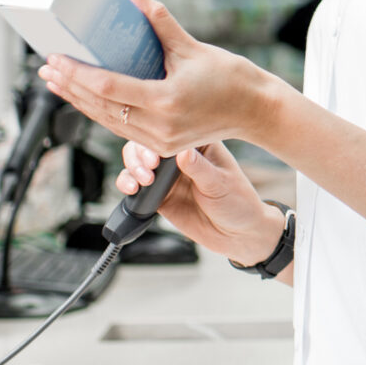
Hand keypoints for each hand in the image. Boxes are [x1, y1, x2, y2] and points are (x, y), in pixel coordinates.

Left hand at [39, 0, 273, 157]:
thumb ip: (158, 20)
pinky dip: (99, 112)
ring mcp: (159, 142)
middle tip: (47, 67)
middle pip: (100, 107)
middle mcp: (159, 127)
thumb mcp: (191, 46)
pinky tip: (83, 99)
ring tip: (55, 83)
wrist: (254, 111)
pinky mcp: (161, 147)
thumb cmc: (229, 77)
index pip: (107, 87)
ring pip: (106, 121)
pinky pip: (120, 128)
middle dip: (69, 86)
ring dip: (78, 101)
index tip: (56, 58)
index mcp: (166, 101)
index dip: (77, 73)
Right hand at [118, 140, 286, 265]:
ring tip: (140, 182)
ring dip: (131, 167)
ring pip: (137, 162)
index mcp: (199, 144)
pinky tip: (131, 190)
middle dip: (140, 154)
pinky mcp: (159, 195)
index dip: (158, 139)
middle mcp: (180, 155)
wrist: (237, 234)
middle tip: (148, 169)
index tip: (156, 157)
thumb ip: (200, 169)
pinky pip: (136, 185)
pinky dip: (127, 184)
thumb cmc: (238, 202)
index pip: (172, 130)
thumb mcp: (221, 184)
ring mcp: (167, 175)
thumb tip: (181, 152)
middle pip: (148, 144)